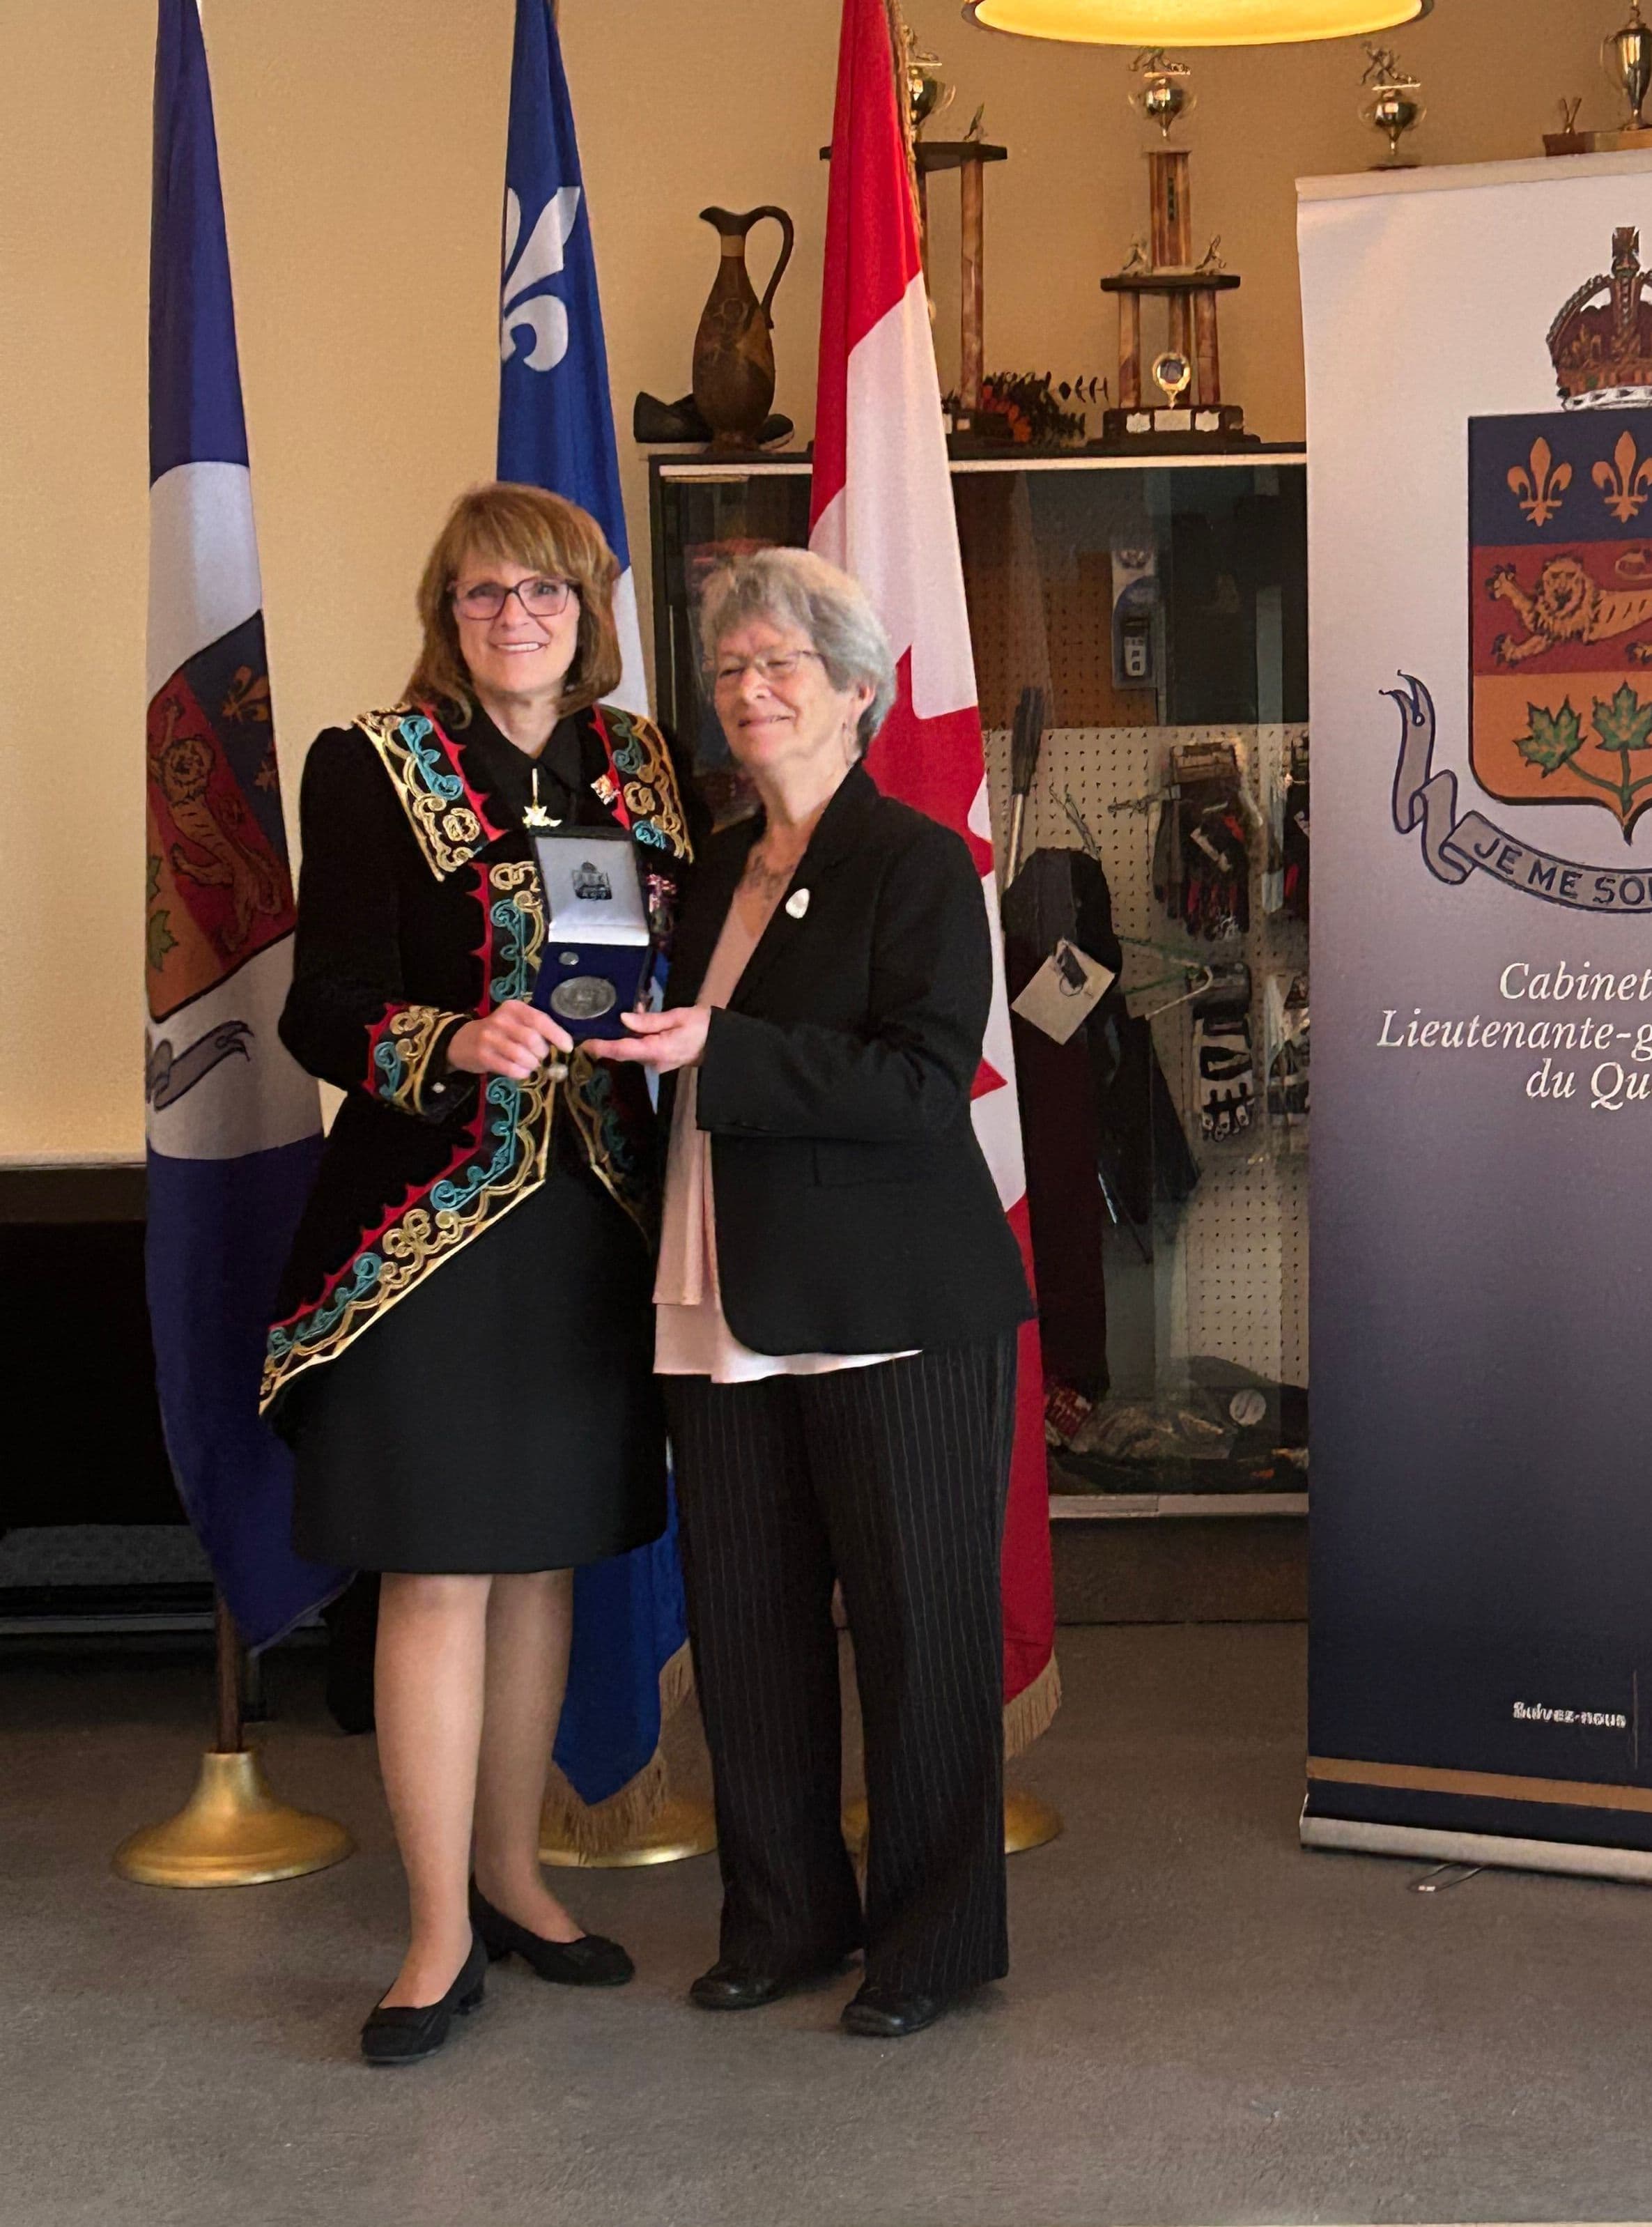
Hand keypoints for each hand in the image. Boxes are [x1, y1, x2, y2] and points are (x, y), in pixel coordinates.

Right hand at [446, 999, 571, 1080]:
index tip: (568, 1047)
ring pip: (522, 1056)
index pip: (540, 1019)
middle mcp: (501, 1020)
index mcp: (514, 1008)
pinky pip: (511, 1068)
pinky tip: (521, 1071)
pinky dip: (521, 1073)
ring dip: (532, 1064)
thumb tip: (564, 1042)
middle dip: (542, 1052)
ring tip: (530, 1064)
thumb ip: (536, 1027)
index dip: (557, 1034)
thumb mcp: (515, 1022)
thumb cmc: (500, 1032)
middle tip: (539, 1056)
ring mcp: (490, 1037)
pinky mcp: (483, 1055)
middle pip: (532, 1039)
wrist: (463, 1041)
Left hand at [588, 1005, 710, 1073]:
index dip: (602, 1047)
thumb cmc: (705, 1026)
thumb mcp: (678, 1016)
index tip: (584, 1043)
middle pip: (624, 1051)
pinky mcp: (660, 1062)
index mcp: (657, 1051)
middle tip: (601, 1019)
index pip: (622, 1050)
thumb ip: (649, 1020)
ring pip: (632, 1050)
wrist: (724, 1044)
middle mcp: (654, 1062)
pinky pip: (642, 1049)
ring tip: (629, 1012)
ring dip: (626, 1034)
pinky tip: (641, 1021)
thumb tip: (623, 1018)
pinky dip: (637, 1037)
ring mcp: (658, 1064)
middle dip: (612, 1036)